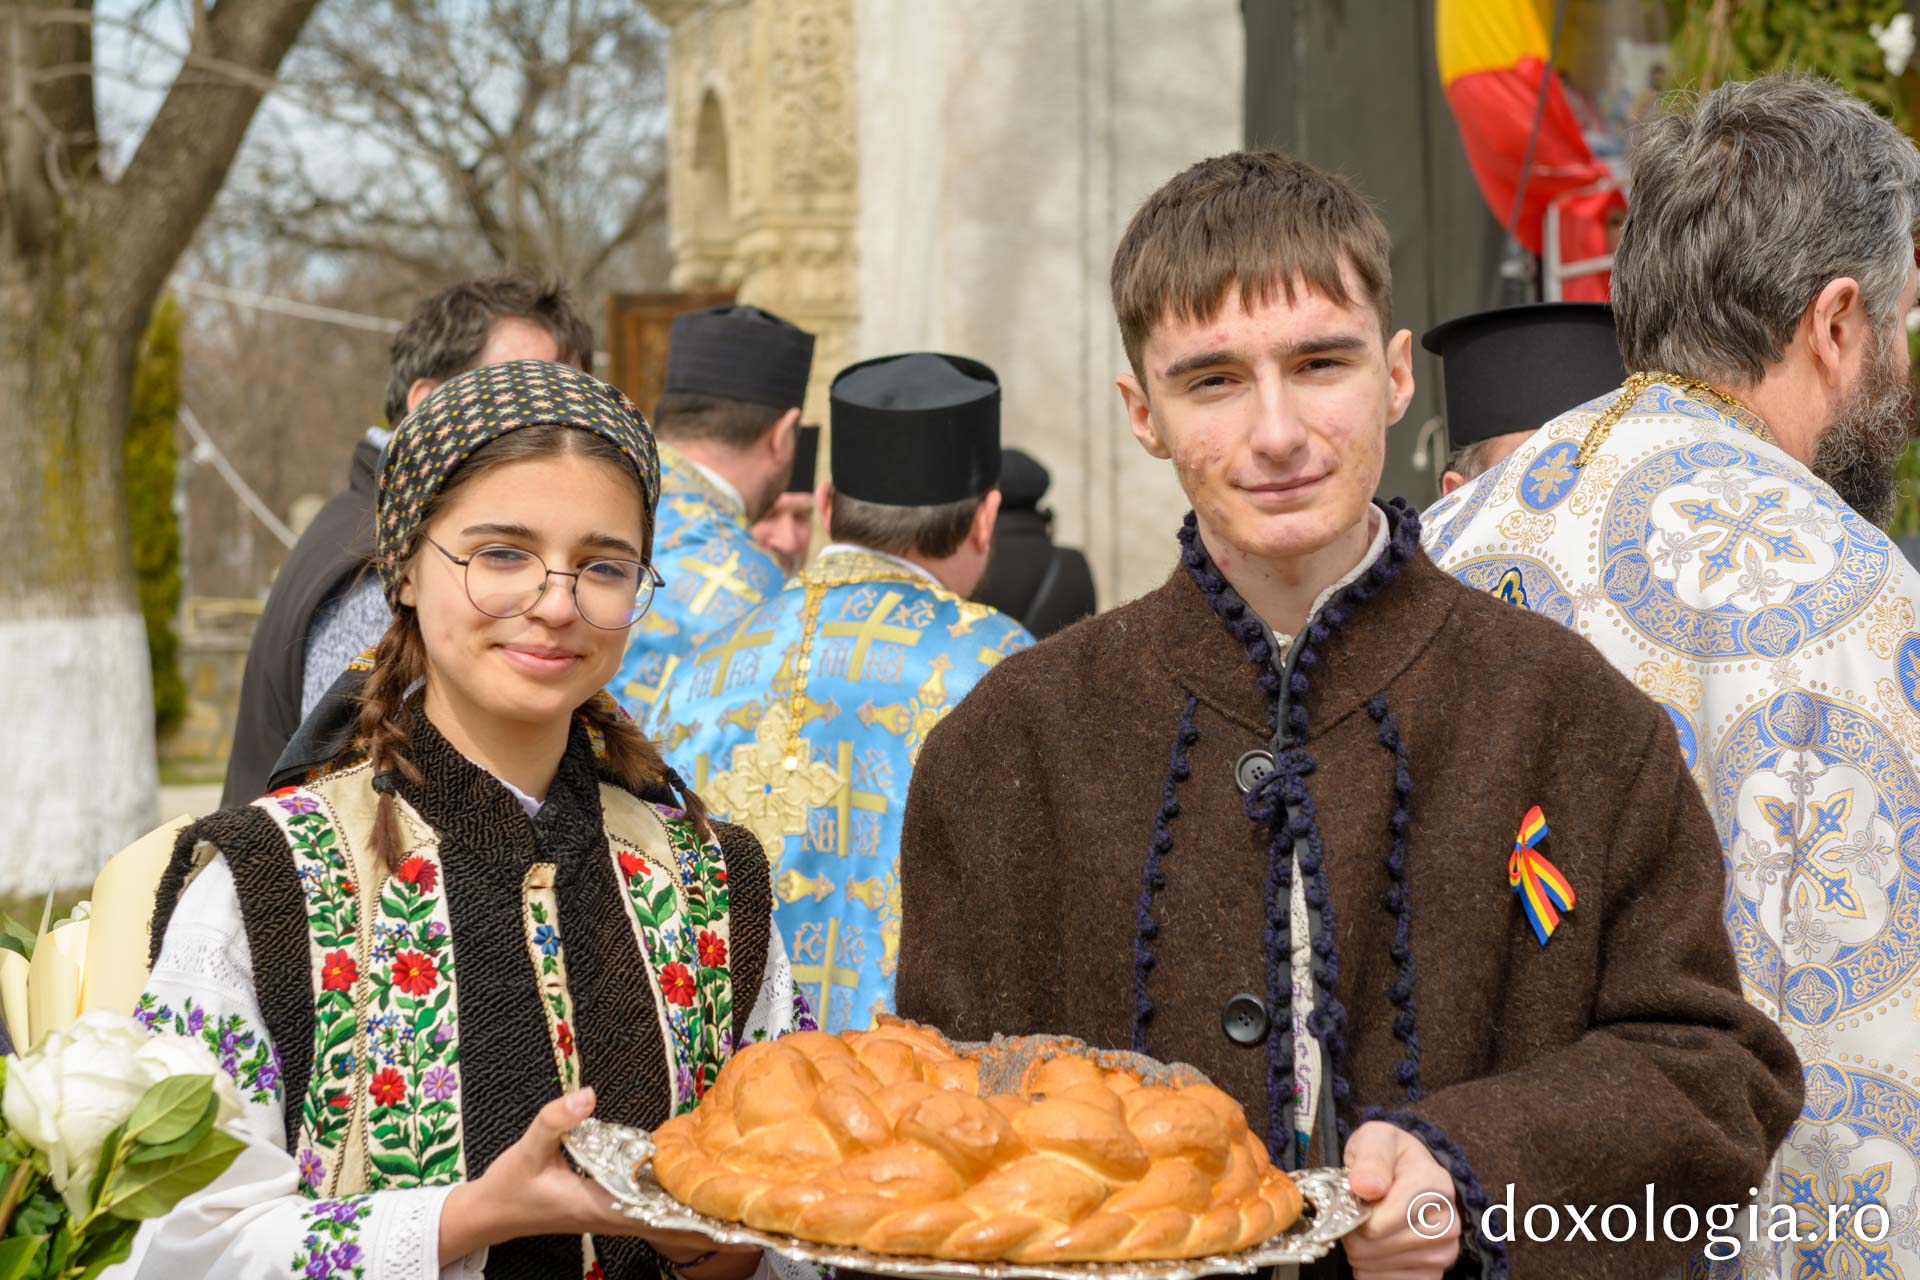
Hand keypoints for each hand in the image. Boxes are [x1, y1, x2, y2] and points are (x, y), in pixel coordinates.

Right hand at [438, 1087, 761, 1274]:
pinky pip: (650, 1203)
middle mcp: (614, 1214)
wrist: (490, 1212)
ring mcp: (613, 1212)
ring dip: (696, 1204)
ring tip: (739, 1192)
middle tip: (755, 1201)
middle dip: (711, 1212)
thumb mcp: (527, 1149)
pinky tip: (695, 1181)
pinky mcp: (609, 1204)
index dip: (698, 1215)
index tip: (733, 1212)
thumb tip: (588, 1093)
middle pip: (673, 1219)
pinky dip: (674, 1196)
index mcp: (602, 1206)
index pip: (660, 1215)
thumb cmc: (509, 1186)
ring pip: (665, 1213)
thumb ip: (556, 1120)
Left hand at [1340, 1120, 1461, 1279]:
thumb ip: (1371, 1157)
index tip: (1355, 1198)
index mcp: (1434, 1184)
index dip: (1355, 1213)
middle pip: (1376, 1246)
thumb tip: (1366, 1186)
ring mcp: (1444, 1252)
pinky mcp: (1434, 1273)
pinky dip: (1372, 1269)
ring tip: (1368, 1227)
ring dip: (1361, 1250)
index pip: (1380, 1222)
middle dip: (1355, 1232)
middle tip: (1358, 1214)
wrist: (1407, 1173)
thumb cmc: (1388, 1157)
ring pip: (1378, 1267)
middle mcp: (1447, 1222)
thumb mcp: (1375, 1139)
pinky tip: (1377, 1247)